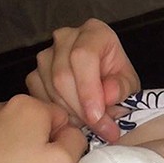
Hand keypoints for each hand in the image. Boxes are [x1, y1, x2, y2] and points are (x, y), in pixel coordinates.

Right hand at [26, 18, 140, 141]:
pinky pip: (40, 97)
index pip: (83, 57)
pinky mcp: (34, 74)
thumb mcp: (129, 83)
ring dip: (71, 113)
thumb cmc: (117, 79)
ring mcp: (46, 55)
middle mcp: (66, 38)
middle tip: (100, 129)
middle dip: (81, 109)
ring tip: (91, 125)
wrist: (103, 80)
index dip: (89, 89)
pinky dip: (58, 113)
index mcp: (94, 32)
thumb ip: (122, 88)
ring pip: (50, 88)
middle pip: (63, 75)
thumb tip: (108, 95)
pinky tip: (75, 119)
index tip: (97, 116)